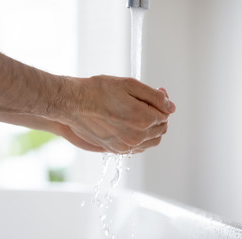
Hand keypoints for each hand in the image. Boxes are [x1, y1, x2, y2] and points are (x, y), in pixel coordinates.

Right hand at [55, 75, 175, 153]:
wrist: (72, 103)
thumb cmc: (97, 91)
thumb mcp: (129, 85)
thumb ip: (154, 96)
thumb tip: (170, 107)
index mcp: (143, 119)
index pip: (165, 114)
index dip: (162, 102)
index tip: (154, 93)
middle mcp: (136, 137)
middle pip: (160, 129)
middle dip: (158, 115)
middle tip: (146, 102)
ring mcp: (124, 146)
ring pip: (151, 141)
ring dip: (151, 128)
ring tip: (139, 113)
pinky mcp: (114, 149)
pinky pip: (137, 148)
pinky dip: (140, 138)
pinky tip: (131, 125)